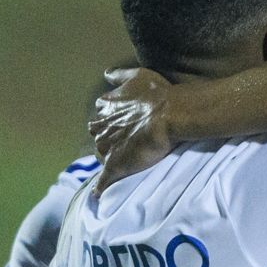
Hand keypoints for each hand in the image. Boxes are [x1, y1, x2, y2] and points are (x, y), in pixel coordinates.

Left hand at [91, 67, 176, 192]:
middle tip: (121, 143)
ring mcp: (107, 147)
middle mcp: (102, 127)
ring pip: (100, 155)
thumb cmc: (157, 94)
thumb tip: (106, 73)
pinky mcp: (115, 166)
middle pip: (98, 136)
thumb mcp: (137, 74)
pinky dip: (99, 187)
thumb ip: (120, 75)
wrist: (168, 115)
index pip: (101, 116)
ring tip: (119, 162)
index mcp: (106, 107)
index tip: (120, 123)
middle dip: (106, 139)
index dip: (110, 120)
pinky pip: (103, 181)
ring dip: (107, 158)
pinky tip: (98, 193)